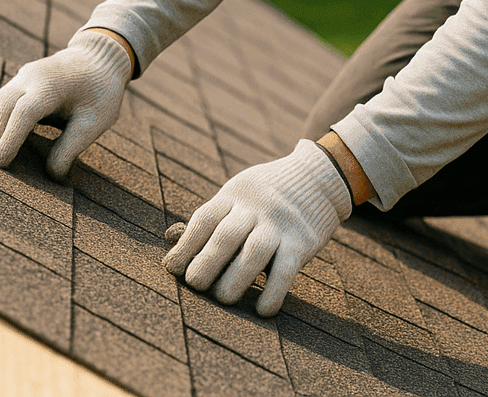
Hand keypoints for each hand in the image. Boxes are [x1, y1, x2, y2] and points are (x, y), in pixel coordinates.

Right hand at [0, 30, 133, 178]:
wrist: (100, 56)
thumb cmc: (101, 91)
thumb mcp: (95, 121)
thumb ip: (71, 148)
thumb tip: (52, 176)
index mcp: (52, 85)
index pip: (22, 113)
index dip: (10, 140)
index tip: (4, 164)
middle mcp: (31, 77)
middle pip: (2, 108)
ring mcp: (23, 75)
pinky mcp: (20, 79)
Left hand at [164, 139, 351, 315]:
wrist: (318, 177)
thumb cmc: (265, 196)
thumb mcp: (236, 196)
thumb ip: (209, 220)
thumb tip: (169, 242)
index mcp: (234, 195)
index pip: (205, 218)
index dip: (186, 244)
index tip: (172, 269)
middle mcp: (255, 208)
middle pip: (227, 235)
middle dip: (207, 263)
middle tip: (195, 285)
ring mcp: (280, 224)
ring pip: (255, 251)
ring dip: (236, 278)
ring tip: (223, 299)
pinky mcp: (302, 241)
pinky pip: (287, 268)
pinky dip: (274, 291)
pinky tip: (263, 309)